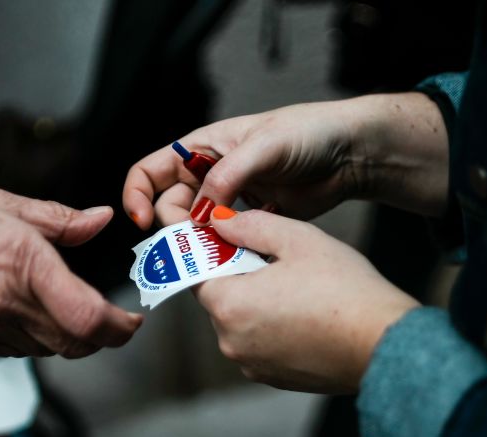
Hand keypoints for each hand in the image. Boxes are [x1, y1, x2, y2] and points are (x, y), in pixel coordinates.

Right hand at [0, 177, 142, 357]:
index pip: (89, 319)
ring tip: (68, 309)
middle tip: (112, 321)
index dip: (120, 328)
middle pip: (77, 345)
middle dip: (103, 337)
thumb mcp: (3, 204)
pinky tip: (28, 311)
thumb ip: (60, 220)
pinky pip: (18, 350)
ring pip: (49, 350)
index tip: (131, 320)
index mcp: (25, 264)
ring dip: (69, 337)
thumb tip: (99, 219)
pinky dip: (36, 337)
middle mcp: (9, 304)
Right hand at [123, 93, 448, 228]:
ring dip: (201, 243)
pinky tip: (240, 253)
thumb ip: (227, 176)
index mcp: (200, 148)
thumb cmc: (308, 133)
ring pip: (195, 229)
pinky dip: (225, 251)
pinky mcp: (248, 221)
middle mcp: (207, 175)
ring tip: (222, 250)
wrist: (349, 153)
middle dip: (176, 227)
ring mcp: (227, 200)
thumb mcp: (264, 146)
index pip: (149, 172)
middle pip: (168, 208)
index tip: (143, 222)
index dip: (137, 196)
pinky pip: (224, 242)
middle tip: (198, 240)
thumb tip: (200, 211)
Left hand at [194, 207, 418, 393]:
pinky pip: (259, 344)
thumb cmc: (345, 289)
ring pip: (240, 322)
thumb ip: (250, 225)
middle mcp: (229, 340)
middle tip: (273, 259)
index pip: (196, 272)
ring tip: (296, 288)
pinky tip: (304, 314)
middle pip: (219, 298)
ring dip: (257, 303)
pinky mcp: (272, 378)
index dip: (210, 252)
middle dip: (238, 277)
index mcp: (228, 304)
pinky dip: (272, 328)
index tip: (225, 239)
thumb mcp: (297, 239)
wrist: (385, 344)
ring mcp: (250, 364)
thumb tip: (219, 221)